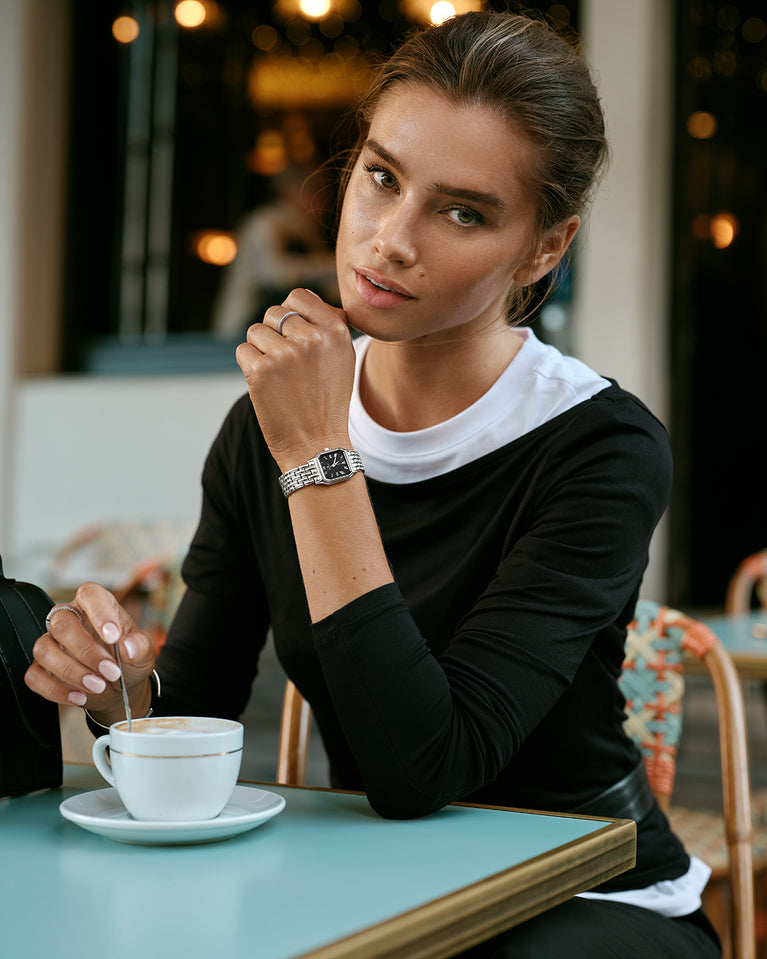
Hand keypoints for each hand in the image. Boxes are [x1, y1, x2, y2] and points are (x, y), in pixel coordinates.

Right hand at [24, 582, 154, 721]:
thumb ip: (139, 646)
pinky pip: (35, 676)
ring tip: (98, 686)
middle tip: (111, 671)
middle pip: (62, 623)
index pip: (89, 594)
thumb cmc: (129, 659)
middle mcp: (70, 619)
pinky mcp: (42, 668)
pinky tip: (79, 697)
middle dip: (87, 651)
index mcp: (96, 605)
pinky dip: (56, 690)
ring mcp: (52, 643)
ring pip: (44, 649)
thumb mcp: (144, 651)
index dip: (99, 613)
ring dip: (71, 672)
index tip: (113, 636)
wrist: (120, 685)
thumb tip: (128, 648)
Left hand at [235, 289, 356, 471]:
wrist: (316, 444)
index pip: (299, 296)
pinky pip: (243, 351)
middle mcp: (311, 339)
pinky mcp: (260, 371)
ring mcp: (284, 354)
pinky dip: (249, 366)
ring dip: (261, 350)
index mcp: (335, 331)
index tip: (295, 334)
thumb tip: (306, 296)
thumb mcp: (342, 358)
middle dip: (275, 334)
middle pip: (274, 313)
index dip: (291, 313)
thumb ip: (328, 324)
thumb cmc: (327, 401)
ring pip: (255, 331)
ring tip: (279, 376)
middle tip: (289, 365)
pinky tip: (267, 385)